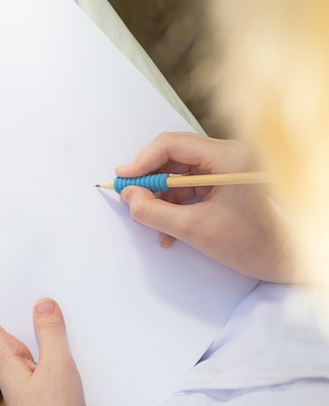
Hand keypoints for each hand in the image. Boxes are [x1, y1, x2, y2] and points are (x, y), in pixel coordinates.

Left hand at [0, 293, 85, 405]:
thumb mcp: (58, 368)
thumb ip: (50, 334)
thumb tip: (44, 306)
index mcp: (4, 357)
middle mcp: (9, 364)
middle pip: (2, 324)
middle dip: (12, 301)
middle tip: (25, 279)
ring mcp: (23, 374)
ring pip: (24, 338)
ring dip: (34, 321)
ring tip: (50, 301)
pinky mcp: (38, 383)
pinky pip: (39, 353)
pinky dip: (47, 339)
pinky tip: (62, 334)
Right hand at [115, 132, 296, 282]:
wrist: (282, 260)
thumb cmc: (250, 244)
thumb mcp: (194, 229)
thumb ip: (155, 212)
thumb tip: (128, 197)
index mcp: (227, 157)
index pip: (173, 144)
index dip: (143, 160)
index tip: (123, 177)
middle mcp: (226, 156)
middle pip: (173, 156)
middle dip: (149, 179)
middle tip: (129, 196)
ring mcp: (225, 169)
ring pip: (177, 173)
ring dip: (160, 197)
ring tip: (151, 222)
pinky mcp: (222, 183)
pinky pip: (187, 187)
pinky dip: (173, 206)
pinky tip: (167, 231)